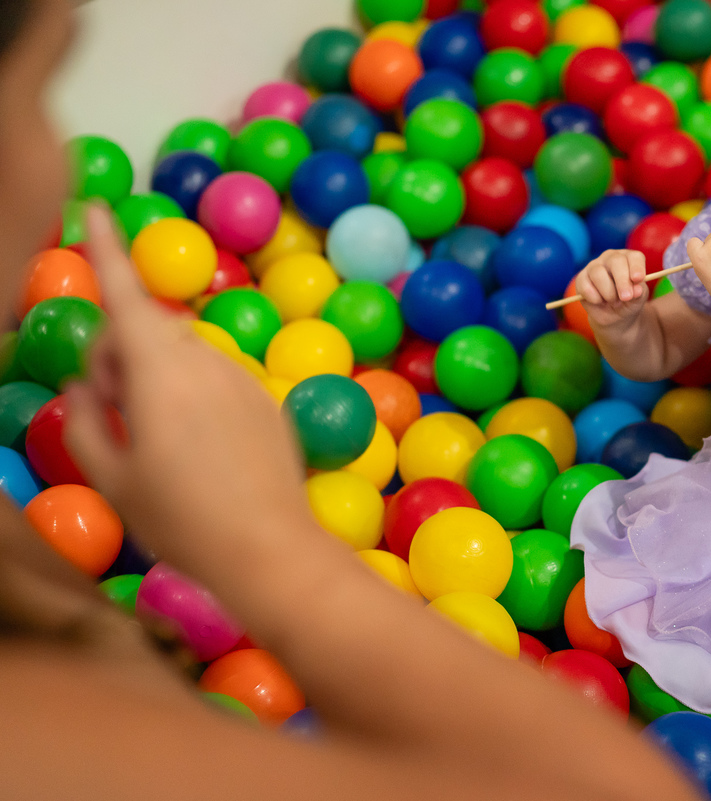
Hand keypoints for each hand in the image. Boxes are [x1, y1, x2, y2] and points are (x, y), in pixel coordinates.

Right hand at [63, 206, 312, 569]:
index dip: (106, 249)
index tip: (97, 207)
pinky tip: (204, 452)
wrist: (271, 548)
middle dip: (122, 356)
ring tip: (164, 443)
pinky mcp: (267, 399)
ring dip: (160, 377)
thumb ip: (87, 416)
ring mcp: (242, 378)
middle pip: (148, 331)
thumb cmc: (181, 520)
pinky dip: (196, 396)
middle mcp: (206, 362)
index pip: (126, 297)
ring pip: (184, 356)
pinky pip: (217, 379)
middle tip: (119, 416)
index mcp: (160, 373)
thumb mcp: (111, 476)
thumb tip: (89, 380)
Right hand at [575, 249, 649, 328]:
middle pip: (615, 261)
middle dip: (622, 281)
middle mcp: (611, 258)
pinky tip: (600, 301)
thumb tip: (636, 289)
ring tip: (613, 301)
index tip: (638, 279)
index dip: (636, 267)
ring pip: (598, 273)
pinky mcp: (581, 278)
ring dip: (608, 292)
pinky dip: (595, 298)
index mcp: (629, 259)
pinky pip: (586, 286)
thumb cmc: (629, 302)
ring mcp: (594, 266)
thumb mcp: (638, 300)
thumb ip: (639, 294)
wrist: (614, 317)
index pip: (634, 257)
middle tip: (626, 297)